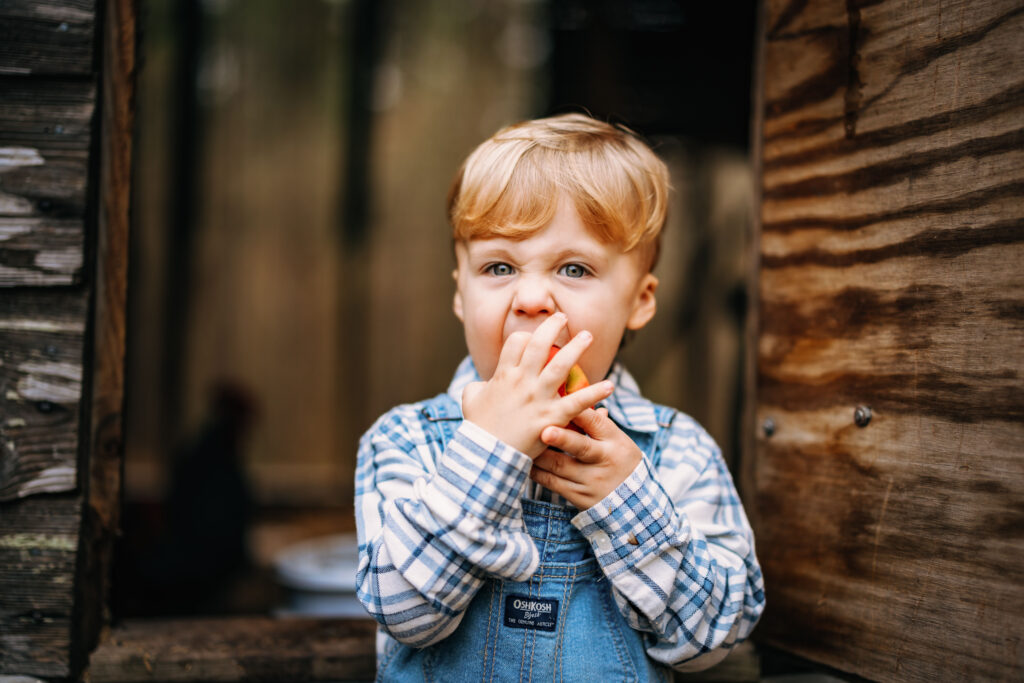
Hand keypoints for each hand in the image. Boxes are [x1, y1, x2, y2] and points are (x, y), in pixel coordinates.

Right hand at [461, 313, 614, 457]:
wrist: (488, 454)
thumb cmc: (479, 428)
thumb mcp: (470, 400)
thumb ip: (475, 387)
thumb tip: (479, 384)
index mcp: (503, 374)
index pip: (516, 343)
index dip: (525, 336)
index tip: (532, 337)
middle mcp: (522, 380)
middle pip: (539, 345)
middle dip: (552, 327)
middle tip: (563, 317)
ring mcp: (538, 397)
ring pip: (561, 365)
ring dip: (576, 348)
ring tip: (588, 335)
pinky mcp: (552, 416)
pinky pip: (577, 401)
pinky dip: (595, 393)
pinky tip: (610, 386)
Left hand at [529, 407, 642, 509]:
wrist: (636, 500)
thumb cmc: (620, 460)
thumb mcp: (617, 439)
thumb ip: (596, 422)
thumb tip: (575, 396)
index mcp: (614, 440)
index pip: (595, 422)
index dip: (578, 411)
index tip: (560, 400)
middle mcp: (604, 459)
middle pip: (581, 446)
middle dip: (562, 438)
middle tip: (545, 431)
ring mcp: (591, 480)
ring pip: (560, 466)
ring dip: (540, 454)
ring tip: (524, 442)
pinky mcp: (579, 497)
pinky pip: (552, 483)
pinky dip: (537, 472)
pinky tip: (525, 462)